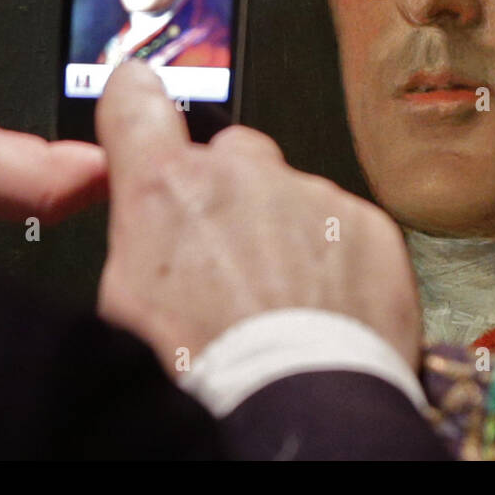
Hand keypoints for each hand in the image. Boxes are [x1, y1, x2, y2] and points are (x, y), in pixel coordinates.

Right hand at [95, 60, 422, 372]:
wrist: (296, 402)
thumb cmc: (207, 365)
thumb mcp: (127, 301)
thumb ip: (140, 232)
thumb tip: (142, 218)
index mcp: (166, 188)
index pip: (137, 101)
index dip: (136, 96)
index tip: (140, 92)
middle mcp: (240, 172)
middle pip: (230, 155)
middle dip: (229, 193)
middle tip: (231, 260)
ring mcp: (310, 193)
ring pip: (292, 194)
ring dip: (287, 231)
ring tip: (282, 299)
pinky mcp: (367, 222)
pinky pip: (344, 225)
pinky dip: (336, 256)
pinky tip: (324, 304)